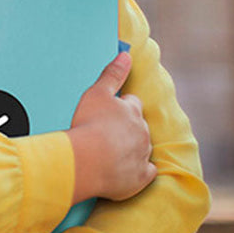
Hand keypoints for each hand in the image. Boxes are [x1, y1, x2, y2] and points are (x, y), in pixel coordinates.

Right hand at [69, 51, 155, 202]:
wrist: (87, 160)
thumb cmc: (89, 124)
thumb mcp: (97, 93)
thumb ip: (113, 73)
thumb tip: (126, 55)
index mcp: (132, 110)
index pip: (132, 103)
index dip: (121, 106)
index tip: (109, 112)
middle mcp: (143, 132)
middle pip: (139, 126)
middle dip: (128, 127)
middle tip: (107, 132)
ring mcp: (143, 155)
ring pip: (143, 148)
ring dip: (131, 148)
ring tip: (110, 150)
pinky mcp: (141, 177)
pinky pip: (146, 172)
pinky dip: (139, 170)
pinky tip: (125, 169)